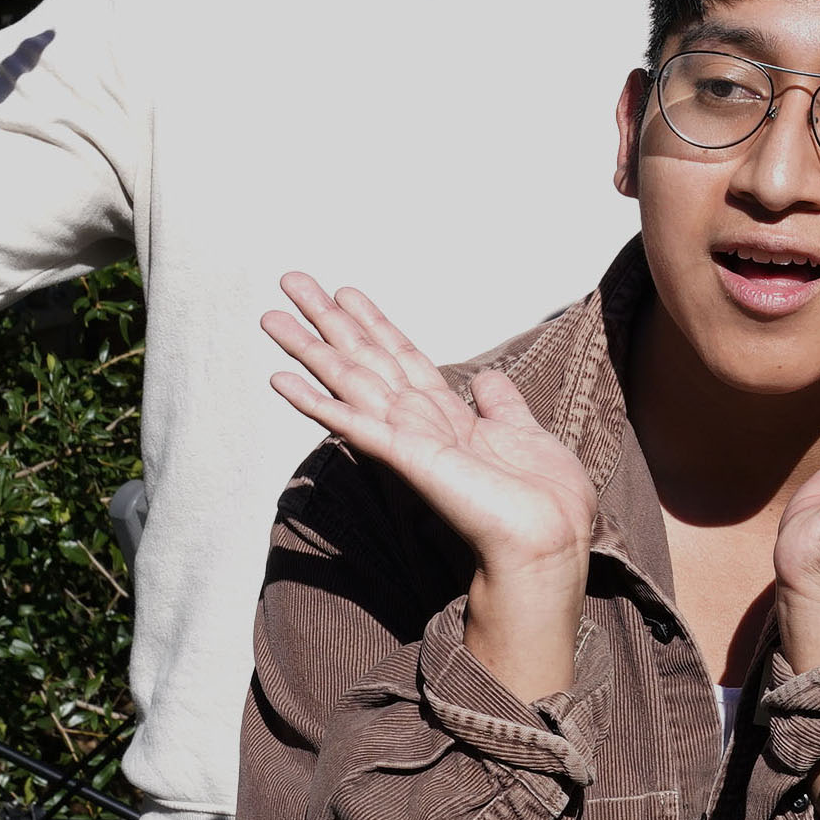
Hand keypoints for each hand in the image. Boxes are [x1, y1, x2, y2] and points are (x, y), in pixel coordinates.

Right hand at [264, 274, 597, 699]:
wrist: (549, 538)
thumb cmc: (542, 499)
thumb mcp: (525, 433)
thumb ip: (500, 405)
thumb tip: (485, 377)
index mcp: (448, 416)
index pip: (402, 357)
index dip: (373, 322)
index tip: (345, 291)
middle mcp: (419, 422)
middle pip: (364, 359)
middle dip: (328, 320)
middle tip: (291, 280)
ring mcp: (408, 439)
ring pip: (348, 382)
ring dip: (308, 349)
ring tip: (270, 317)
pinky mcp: (405, 457)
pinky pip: (353, 423)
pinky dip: (316, 402)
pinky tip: (282, 380)